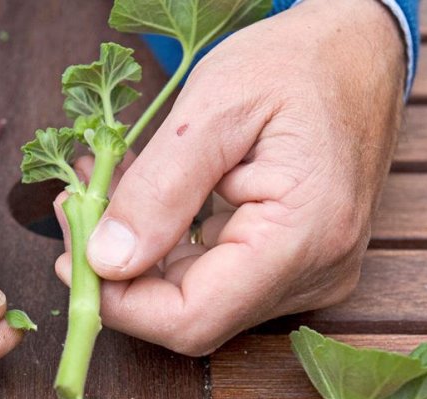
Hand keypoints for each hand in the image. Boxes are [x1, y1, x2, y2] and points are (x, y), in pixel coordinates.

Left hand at [54, 0, 403, 355]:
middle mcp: (315, 272)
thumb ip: (160, 190)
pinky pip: (217, 271)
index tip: (71, 256)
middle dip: (122, 266)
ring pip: (198, 293)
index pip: (193, 318)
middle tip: (77, 205)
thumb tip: (106, 262)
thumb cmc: (295, 63)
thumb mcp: (214, 107)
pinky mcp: (295, 261)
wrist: (355, 52)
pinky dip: (170, 239)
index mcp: (304, 236)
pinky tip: (141, 195)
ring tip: (101, 186)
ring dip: (141, 248)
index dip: (120, 303)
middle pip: (192, 311)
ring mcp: (308, 271)